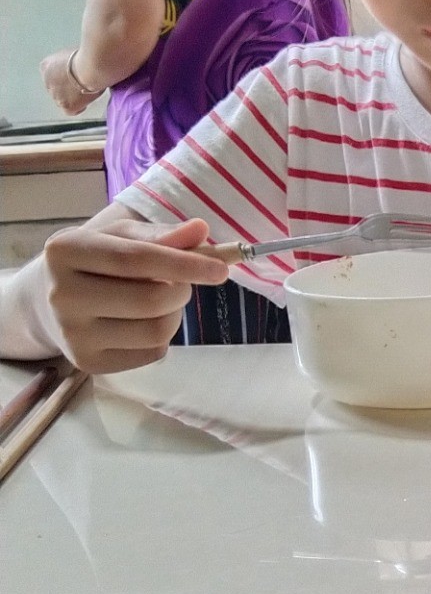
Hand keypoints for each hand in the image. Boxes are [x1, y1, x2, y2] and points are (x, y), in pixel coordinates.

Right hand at [40, 215, 230, 372]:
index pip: (137, 258)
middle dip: (182, 290)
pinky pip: (152, 353)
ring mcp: (72, 334)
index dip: (185, 264)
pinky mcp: (87, 363)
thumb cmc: (93, 261)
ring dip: (175, 315)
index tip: (221, 270)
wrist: (45, 303)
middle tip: (179, 284)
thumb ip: (162, 235)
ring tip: (160, 301)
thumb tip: (201, 230)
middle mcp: (61, 294)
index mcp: (66, 250)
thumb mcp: (120, 237)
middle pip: (151, 300)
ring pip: (156, 331)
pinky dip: (161, 337)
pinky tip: (141, 322)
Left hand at [41, 50, 102, 117]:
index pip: (52, 75)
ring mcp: (55, 95)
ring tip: (85, 91)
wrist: (91, 67)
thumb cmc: (87, 56)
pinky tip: (85, 101)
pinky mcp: (66, 106)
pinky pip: (71, 111)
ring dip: (72, 97)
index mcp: (46, 66)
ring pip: (62, 100)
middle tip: (81, 84)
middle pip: (56, 89)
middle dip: (67, 88)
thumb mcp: (72, 52)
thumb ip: (69, 62)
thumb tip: (78, 65)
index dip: (64, 77)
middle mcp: (47, 81)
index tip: (73, 76)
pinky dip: (78, 107)